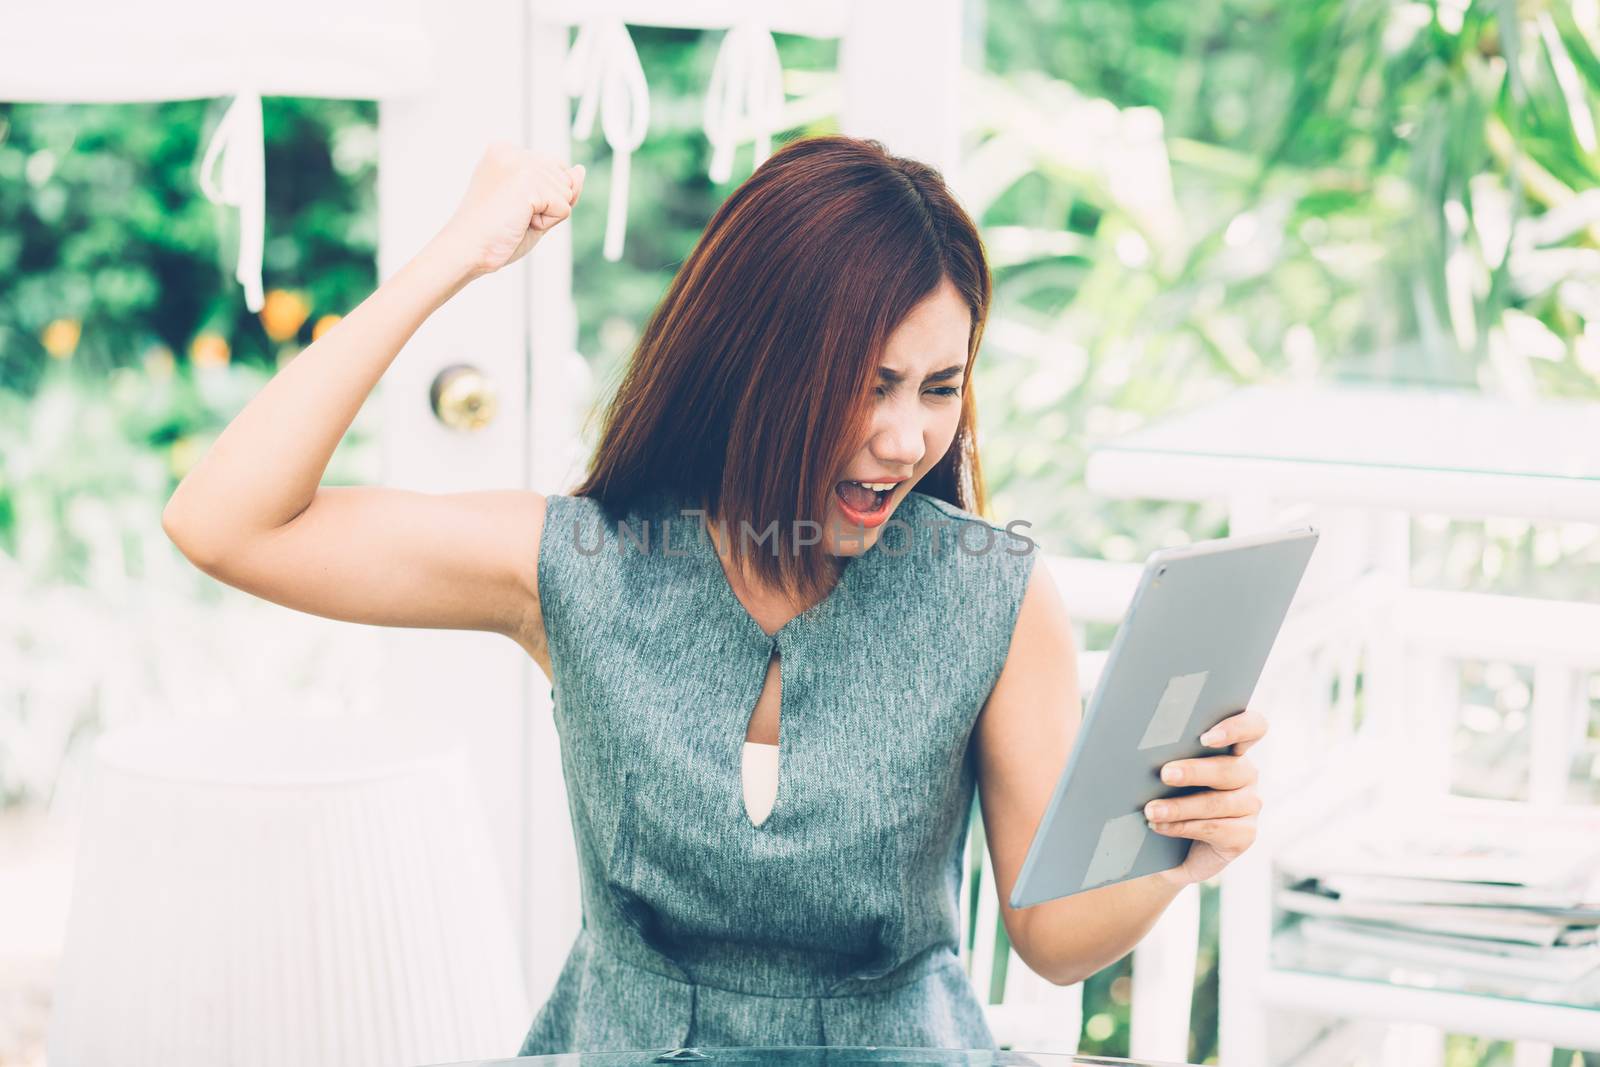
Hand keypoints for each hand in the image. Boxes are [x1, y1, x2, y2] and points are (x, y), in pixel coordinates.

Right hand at [436, 142, 585, 280]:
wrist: (466, 250)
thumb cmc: (495, 235)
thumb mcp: (535, 208)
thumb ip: (559, 188)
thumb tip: (580, 170)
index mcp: (506, 152)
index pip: (554, 170)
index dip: (543, 198)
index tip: (508, 208)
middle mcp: (512, 151)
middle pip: (563, 179)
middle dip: (548, 205)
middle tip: (511, 216)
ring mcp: (519, 163)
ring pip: (566, 193)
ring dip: (546, 215)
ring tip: (513, 219)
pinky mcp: (527, 180)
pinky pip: (564, 208)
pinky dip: (547, 224)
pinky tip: (518, 222)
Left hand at [1147, 707, 1267, 886]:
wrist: (1178, 845)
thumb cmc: (1170, 794)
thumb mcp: (1169, 772)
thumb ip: (1167, 754)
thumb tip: (1138, 744)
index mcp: (1232, 748)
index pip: (1252, 727)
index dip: (1236, 728)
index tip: (1206, 738)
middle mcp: (1245, 774)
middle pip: (1228, 769)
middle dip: (1194, 771)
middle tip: (1165, 774)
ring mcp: (1248, 804)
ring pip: (1217, 803)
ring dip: (1180, 807)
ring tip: (1152, 811)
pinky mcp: (1245, 833)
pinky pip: (1215, 829)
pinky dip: (1184, 827)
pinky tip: (1161, 826)